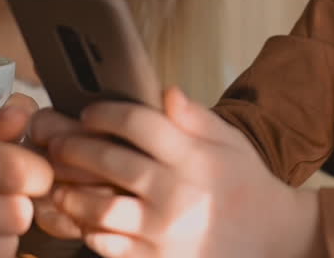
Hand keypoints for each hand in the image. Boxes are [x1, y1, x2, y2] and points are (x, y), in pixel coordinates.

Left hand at [34, 88, 323, 257]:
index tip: (89, 113)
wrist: (274, 240)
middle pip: (110, 162)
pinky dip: (89, 230)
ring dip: (73, 193)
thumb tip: (164, 91)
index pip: (137, 123)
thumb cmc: (246, 185)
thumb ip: (195, 117)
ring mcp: (165, 231)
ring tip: (61, 183)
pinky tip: (83, 218)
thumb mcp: (230, 142)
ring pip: (101, 207)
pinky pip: (108, 245)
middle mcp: (177, 192)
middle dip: (75, 148)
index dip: (105, 114)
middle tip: (58, 144)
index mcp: (193, 157)